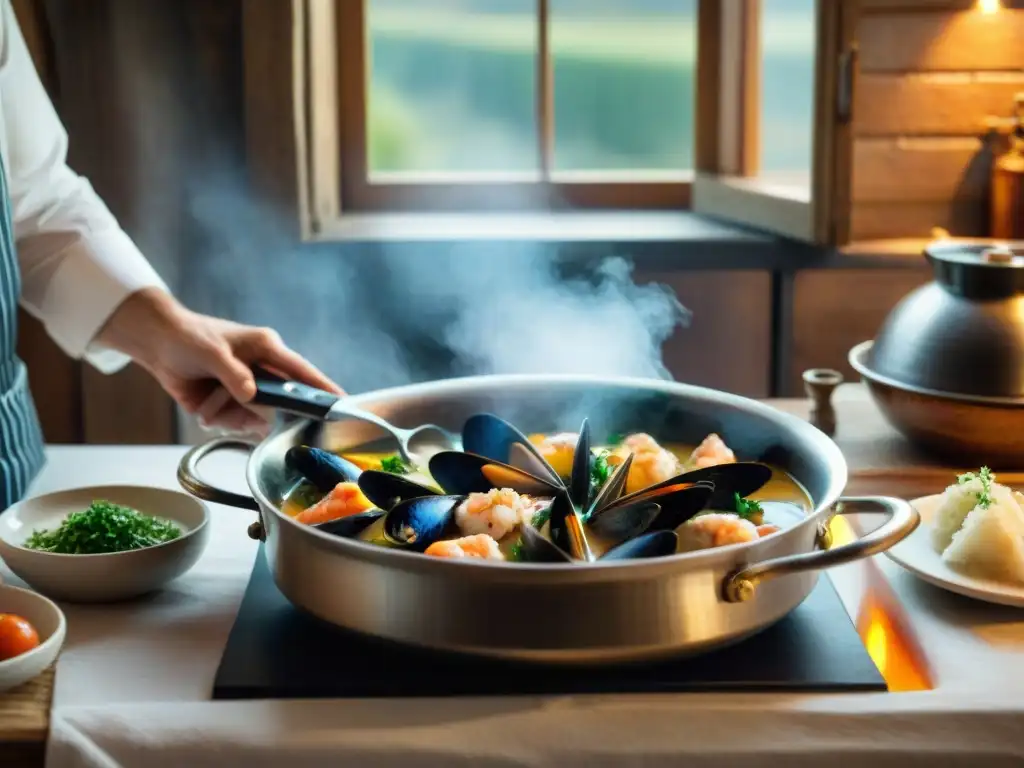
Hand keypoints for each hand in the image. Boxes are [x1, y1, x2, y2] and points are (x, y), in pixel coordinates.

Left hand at [97, 288, 342, 433]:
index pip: (303, 372)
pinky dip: (218, 419)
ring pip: (254, 417)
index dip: (324, 388)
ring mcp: (247, 389)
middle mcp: (262, 371)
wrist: (157, 345)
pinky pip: (235, 423)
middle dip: (262, 411)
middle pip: (279, 402)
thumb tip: (251, 396)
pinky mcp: (230, 404)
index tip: (343, 403)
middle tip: (250, 411)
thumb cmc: (188, 337)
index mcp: (267, 349)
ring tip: (208, 399)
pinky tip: (203, 407)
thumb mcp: (211, 353)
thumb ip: (233, 374)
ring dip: (230, 414)